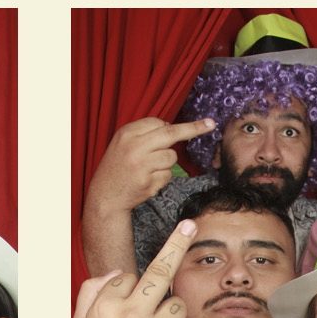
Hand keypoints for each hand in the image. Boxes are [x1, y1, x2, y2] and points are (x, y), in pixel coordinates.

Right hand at [72, 220, 196, 317]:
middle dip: (176, 244)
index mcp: (107, 307)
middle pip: (161, 272)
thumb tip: (118, 271)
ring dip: (170, 315)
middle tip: (190, 225)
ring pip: (178, 304)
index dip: (130, 289)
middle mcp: (133, 317)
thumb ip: (92, 292)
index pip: (129, 276)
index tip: (134, 291)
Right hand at [86, 116, 215, 214]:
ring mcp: (141, 165)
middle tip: (210, 124)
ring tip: (148, 168)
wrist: (105, 195)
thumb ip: (144, 134)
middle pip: (171, 133)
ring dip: (166, 162)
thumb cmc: (117, 166)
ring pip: (171, 157)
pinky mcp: (148, 183)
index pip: (158, 123)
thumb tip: (172, 127)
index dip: (171, 127)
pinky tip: (147, 180)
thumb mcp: (123, 143)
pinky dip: (162, 177)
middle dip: (194, 128)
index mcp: (127, 134)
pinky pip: (168, 175)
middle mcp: (134, 147)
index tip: (197, 122)